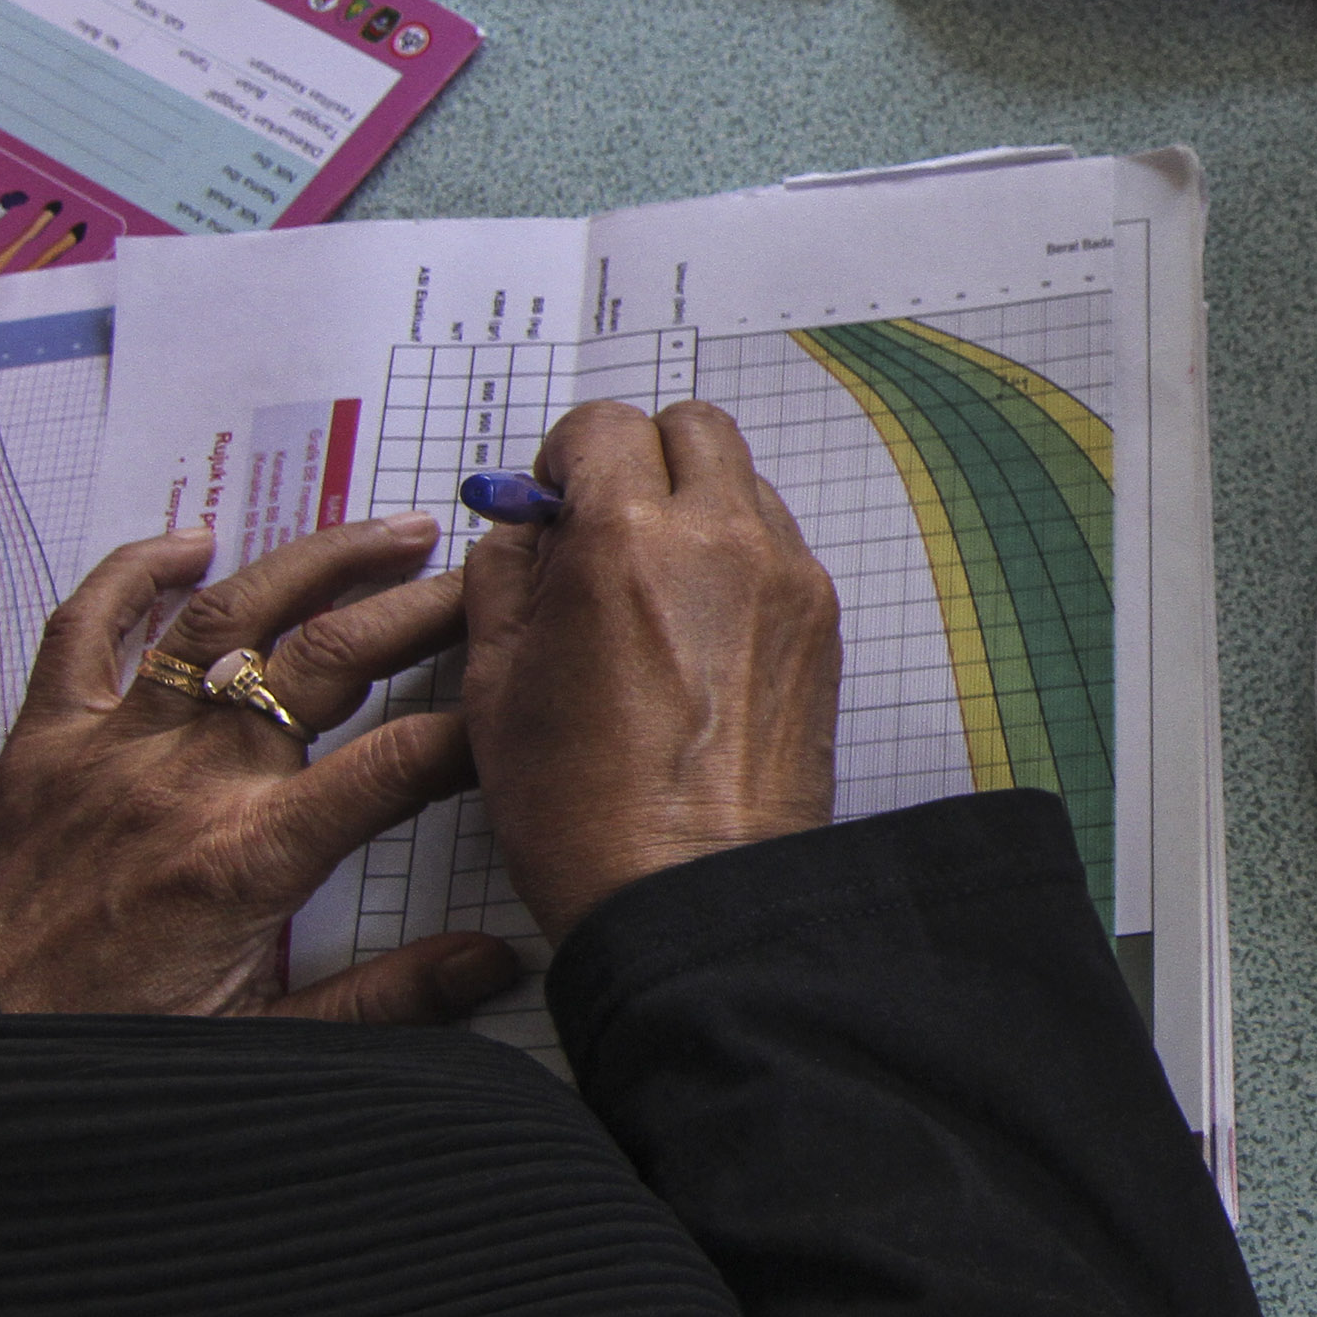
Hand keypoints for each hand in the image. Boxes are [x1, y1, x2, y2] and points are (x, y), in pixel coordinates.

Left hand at [0, 514, 510, 1019]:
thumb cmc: (117, 1039)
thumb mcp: (265, 1037)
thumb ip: (387, 996)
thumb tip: (492, 960)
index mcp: (251, 858)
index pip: (396, 763)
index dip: (471, 729)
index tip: (513, 706)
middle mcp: (189, 781)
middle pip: (327, 660)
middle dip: (418, 609)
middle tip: (478, 580)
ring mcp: (114, 746)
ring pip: (227, 619)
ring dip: (315, 562)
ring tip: (389, 534)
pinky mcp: (48, 737)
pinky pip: (86, 629)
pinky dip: (135, 573)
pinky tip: (192, 544)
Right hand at [458, 399, 840, 941]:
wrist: (690, 890)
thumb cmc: (582, 807)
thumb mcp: (495, 680)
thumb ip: (506, 572)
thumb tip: (527, 525)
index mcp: (627, 540)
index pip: (604, 425)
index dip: (566, 458)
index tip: (552, 502)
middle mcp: (721, 539)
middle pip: (693, 428)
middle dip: (641, 457)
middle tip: (604, 522)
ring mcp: (786, 577)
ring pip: (743, 482)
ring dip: (695, 505)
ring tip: (652, 587)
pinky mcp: (821, 622)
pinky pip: (778, 547)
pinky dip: (737, 558)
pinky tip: (697, 631)